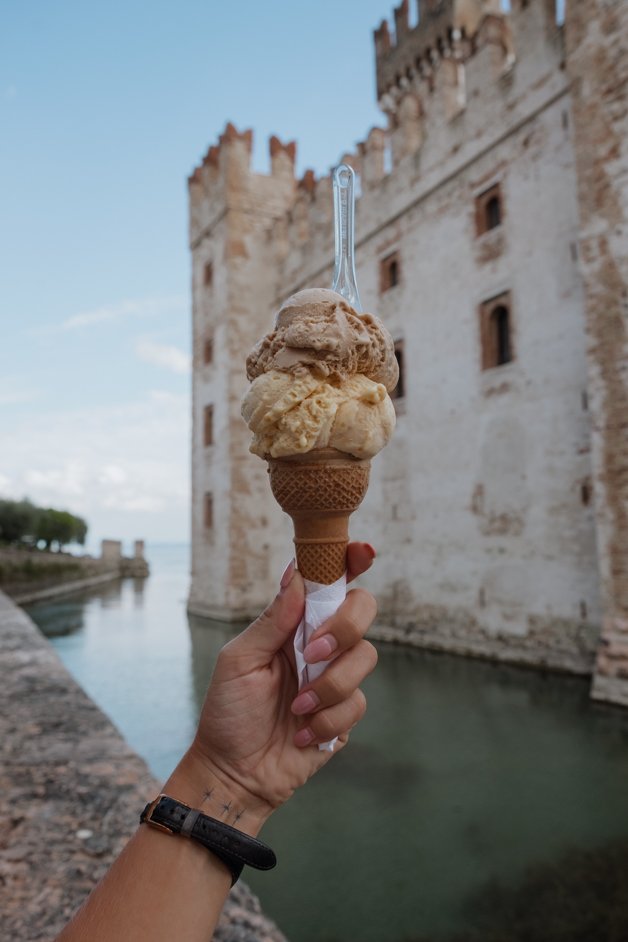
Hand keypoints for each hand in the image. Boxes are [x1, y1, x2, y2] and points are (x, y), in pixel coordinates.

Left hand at [170, 543, 377, 834]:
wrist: (234, 772)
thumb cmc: (228, 711)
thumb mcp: (240, 660)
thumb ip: (273, 619)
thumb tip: (297, 574)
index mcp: (294, 623)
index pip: (330, 584)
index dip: (350, 562)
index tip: (362, 552)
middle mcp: (321, 643)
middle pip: (363, 610)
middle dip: (344, 627)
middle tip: (312, 653)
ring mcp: (336, 677)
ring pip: (365, 657)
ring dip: (329, 685)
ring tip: (296, 707)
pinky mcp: (345, 714)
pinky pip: (357, 703)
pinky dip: (327, 719)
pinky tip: (301, 732)